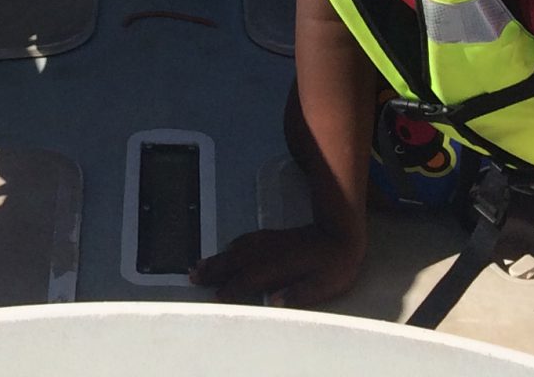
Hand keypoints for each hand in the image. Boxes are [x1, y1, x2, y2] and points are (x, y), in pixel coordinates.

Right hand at [191, 224, 360, 306]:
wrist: (341, 230)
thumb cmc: (335, 262)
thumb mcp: (324, 284)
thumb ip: (298, 293)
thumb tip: (274, 302)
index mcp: (278, 265)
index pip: (248, 279)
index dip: (230, 289)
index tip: (215, 296)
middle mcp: (268, 251)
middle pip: (235, 261)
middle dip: (214, 269)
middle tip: (193, 276)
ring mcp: (269, 241)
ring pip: (237, 249)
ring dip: (218, 257)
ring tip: (200, 264)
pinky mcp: (273, 235)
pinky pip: (245, 240)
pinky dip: (232, 246)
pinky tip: (228, 248)